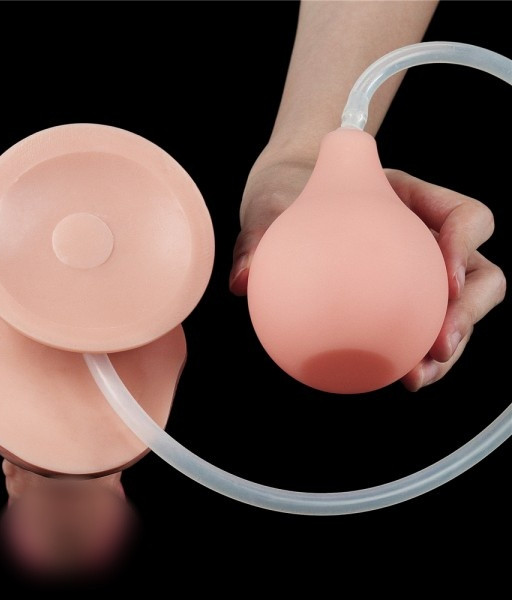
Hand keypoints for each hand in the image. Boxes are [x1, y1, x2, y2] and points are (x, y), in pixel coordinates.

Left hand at [229, 161, 505, 390]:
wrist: (285, 201)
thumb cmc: (285, 196)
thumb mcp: (271, 205)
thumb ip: (259, 236)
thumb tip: (241, 282)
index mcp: (412, 201)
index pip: (464, 216)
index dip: (466, 242)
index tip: (447, 276)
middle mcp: (427, 238)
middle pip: (478, 274)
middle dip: (470, 312)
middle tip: (439, 345)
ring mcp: (420, 271)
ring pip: (458, 311)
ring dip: (449, 347)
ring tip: (417, 376)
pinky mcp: (404, 301)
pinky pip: (417, 330)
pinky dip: (412, 355)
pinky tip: (390, 378)